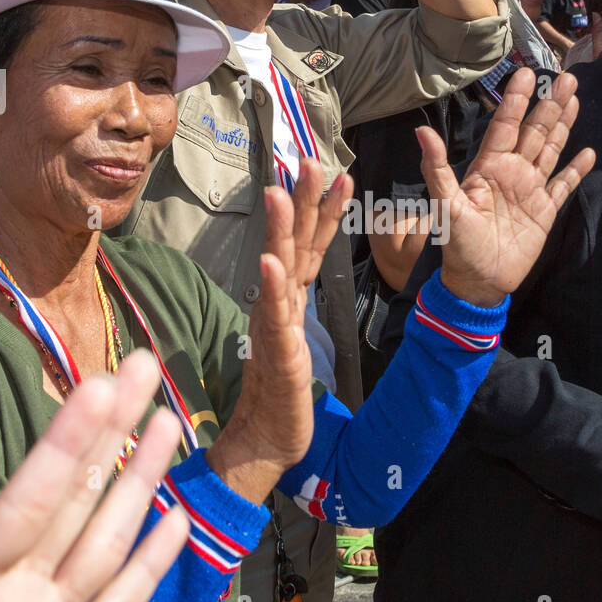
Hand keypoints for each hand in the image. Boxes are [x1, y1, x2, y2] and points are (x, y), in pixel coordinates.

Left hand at [0, 352, 190, 601]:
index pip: (28, 503)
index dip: (66, 444)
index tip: (96, 386)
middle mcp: (19, 599)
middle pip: (78, 503)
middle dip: (113, 432)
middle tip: (145, 367)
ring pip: (106, 541)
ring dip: (140, 479)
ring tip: (167, 420)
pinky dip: (150, 564)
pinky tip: (175, 520)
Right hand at [211, 161, 353, 494]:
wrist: (266, 441)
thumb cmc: (281, 393)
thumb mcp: (294, 337)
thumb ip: (292, 305)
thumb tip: (291, 273)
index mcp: (288, 301)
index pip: (307, 246)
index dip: (321, 210)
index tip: (335, 173)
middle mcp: (277, 306)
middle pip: (292, 244)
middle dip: (302, 201)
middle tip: (309, 160)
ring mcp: (273, 327)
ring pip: (278, 270)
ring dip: (280, 230)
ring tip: (281, 192)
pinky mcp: (276, 354)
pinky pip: (274, 317)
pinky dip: (271, 288)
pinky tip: (271, 263)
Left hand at [422, 67, 594, 306]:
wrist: (478, 282)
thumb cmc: (457, 245)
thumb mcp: (444, 204)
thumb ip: (436, 167)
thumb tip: (421, 131)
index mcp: (488, 168)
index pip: (505, 126)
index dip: (516, 100)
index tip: (526, 73)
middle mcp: (511, 173)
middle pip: (534, 131)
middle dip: (549, 104)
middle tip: (566, 76)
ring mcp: (530, 190)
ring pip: (550, 150)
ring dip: (563, 125)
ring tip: (575, 98)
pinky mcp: (545, 211)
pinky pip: (563, 185)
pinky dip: (576, 169)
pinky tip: (588, 152)